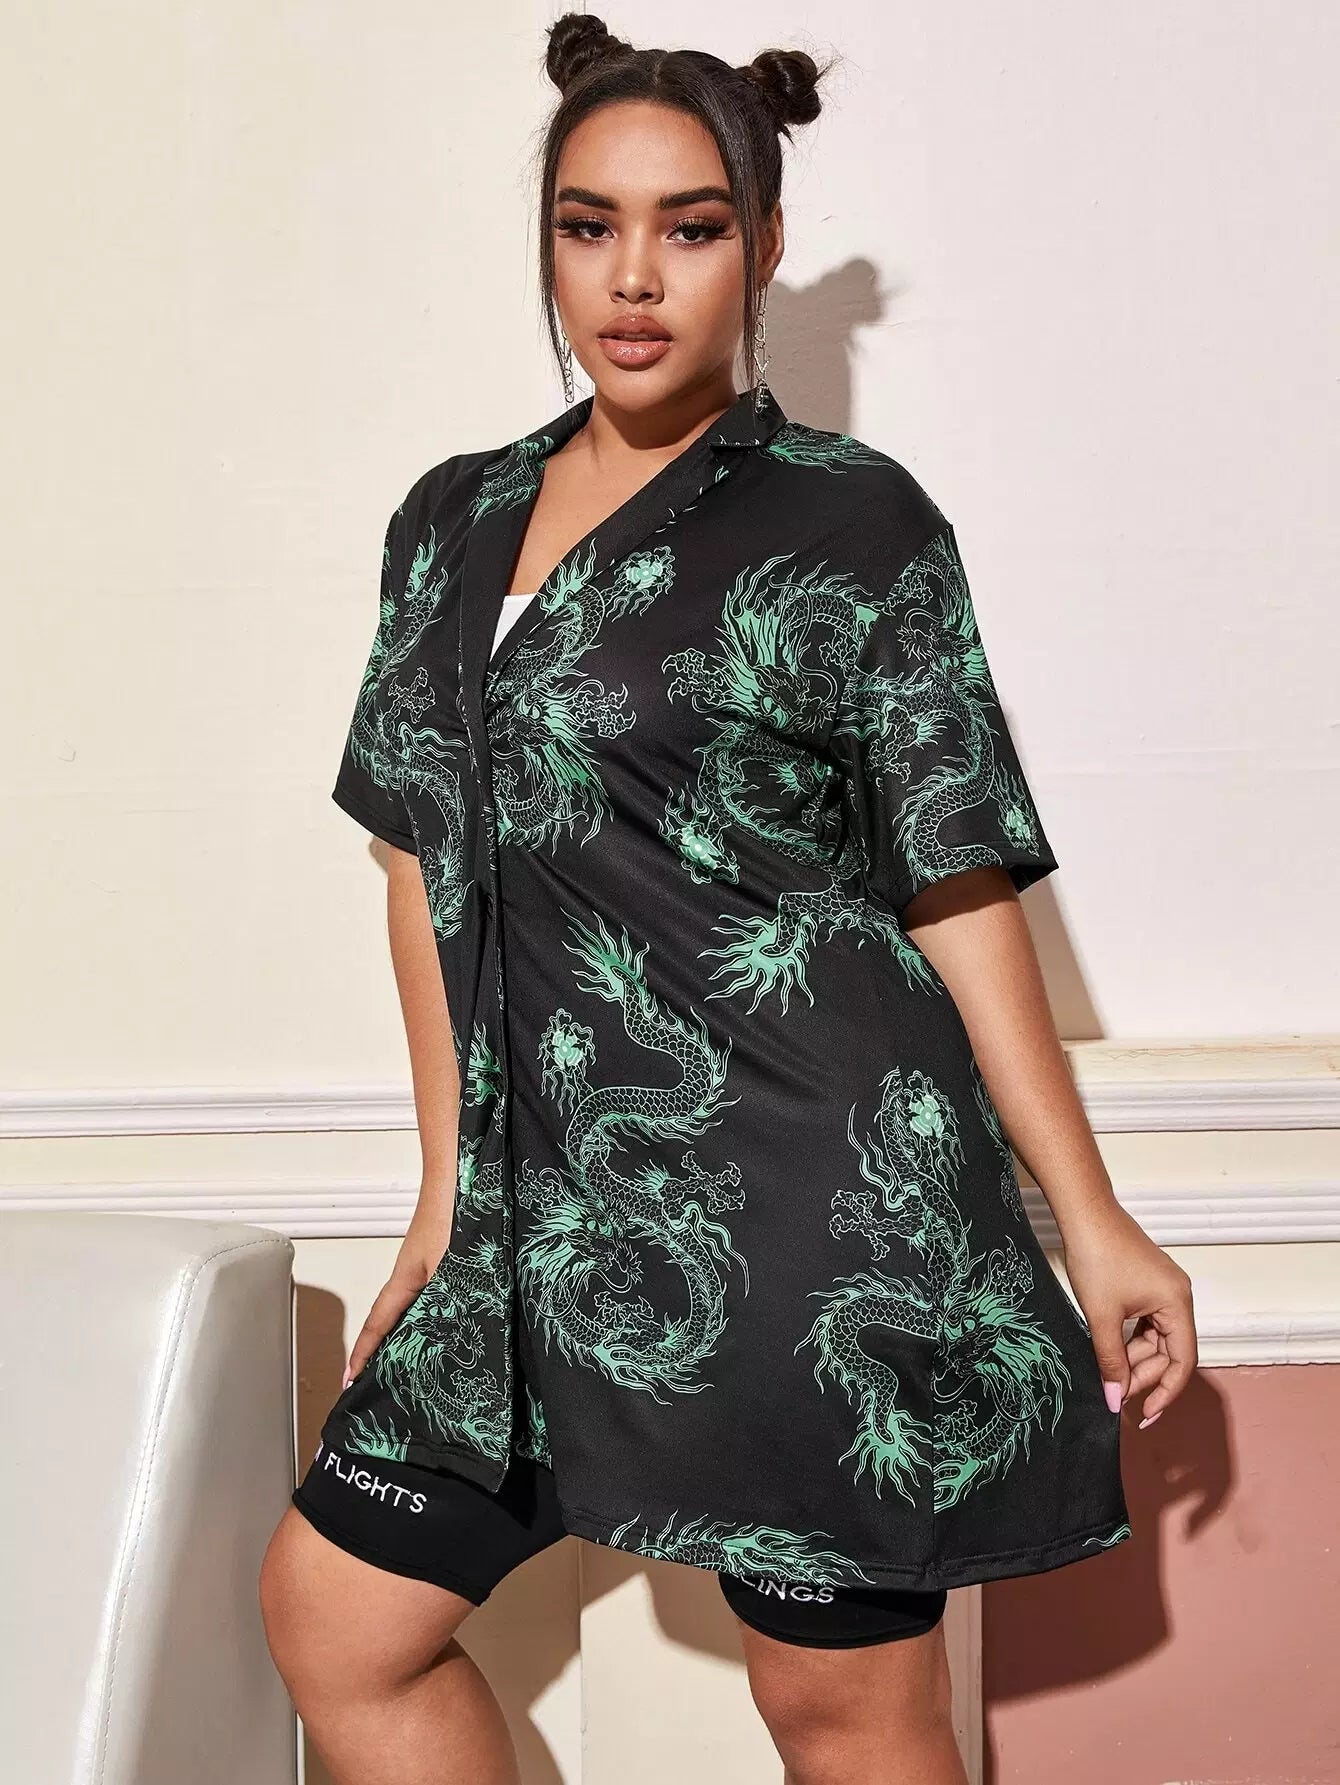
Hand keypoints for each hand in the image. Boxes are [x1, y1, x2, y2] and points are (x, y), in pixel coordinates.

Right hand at [341, 1187, 453, 1389]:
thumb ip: (449, 1300)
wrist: (467, 1168)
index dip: (363, 1354)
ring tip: (416, 1361)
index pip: (378, 1325)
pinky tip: (455, 1318)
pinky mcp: (449, 1254)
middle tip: (381, 1383)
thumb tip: (450, 1334)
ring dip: (415, 1332)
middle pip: (393, 1319)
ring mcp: (430, 1264)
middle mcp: (414, 1274)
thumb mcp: (451, 1265)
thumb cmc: (454, 1209)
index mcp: (405, 1279)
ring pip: (416, 1307)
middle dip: (386, 1350)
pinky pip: (436, 1293)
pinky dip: (437, 1312)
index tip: (348, 1381)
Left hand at [1059, 1198, 1196, 1428]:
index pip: (1183, 1361)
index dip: (1166, 1392)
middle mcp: (1178, 1297)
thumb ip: (1111, 1361)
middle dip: (1144, 1375)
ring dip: (1134, 1359)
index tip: (1147, 1414)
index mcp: (1177, 1304)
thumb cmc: (1096, 1257)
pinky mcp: (1146, 1284)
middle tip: (1116, 1394)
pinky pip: (1145, 1323)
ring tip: (1109, 1375)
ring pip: (1155, 1338)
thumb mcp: (1102, 1317)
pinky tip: (1111, 1351)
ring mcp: (1163, 1289)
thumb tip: (1115, 1399)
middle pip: (1170, 1351)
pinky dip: (1130, 1340)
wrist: (1084, 1213)